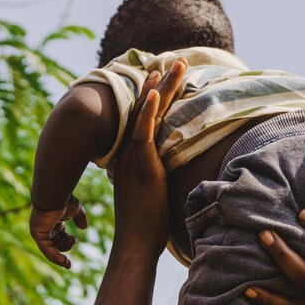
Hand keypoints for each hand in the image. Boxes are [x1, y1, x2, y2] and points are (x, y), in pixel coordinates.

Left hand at [29, 194, 87, 268]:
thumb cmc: (64, 200)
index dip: (67, 241)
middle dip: (65, 246)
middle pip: (55, 244)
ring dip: (59, 257)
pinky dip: (55, 257)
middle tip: (73, 241)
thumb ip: (80, 218)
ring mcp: (40, 231)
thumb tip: (84, 227)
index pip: (59, 237)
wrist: (54, 195)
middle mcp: (45, 228)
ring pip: (50, 250)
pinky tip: (64, 262)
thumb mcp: (76, 210)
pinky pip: (46, 250)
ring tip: (68, 264)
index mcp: (52, 222)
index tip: (74, 241)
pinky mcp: (38, 235)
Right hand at [109, 59, 185, 259]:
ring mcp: (134, 157)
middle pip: (148, 109)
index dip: (154, 98)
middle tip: (172, 60)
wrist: (134, 243)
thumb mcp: (152, 198)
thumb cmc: (146, 227)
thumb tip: (169, 181)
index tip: (162, 78)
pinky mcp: (142, 165)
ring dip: (162, 87)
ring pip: (149, 114)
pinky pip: (144, 131)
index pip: (145, 120)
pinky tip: (154, 90)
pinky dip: (147, 110)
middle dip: (161, 83)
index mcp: (133, 158)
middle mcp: (131, 153)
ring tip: (173, 63)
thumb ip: (157, 182)